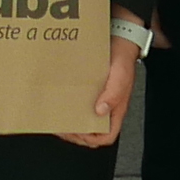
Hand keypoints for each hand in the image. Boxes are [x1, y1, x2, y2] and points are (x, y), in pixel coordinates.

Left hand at [64, 35, 139, 150]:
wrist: (119, 41)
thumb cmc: (122, 60)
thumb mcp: (120, 78)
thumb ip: (112, 95)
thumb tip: (100, 111)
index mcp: (116, 110)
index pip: (107, 136)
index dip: (92, 139)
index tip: (78, 132)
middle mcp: (105, 108)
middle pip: (91, 131)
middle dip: (76, 134)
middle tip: (61, 127)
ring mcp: (96, 100)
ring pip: (83, 119)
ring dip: (70, 121)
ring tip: (57, 116)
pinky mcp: (88, 91)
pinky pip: (78, 104)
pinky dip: (68, 106)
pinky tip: (59, 102)